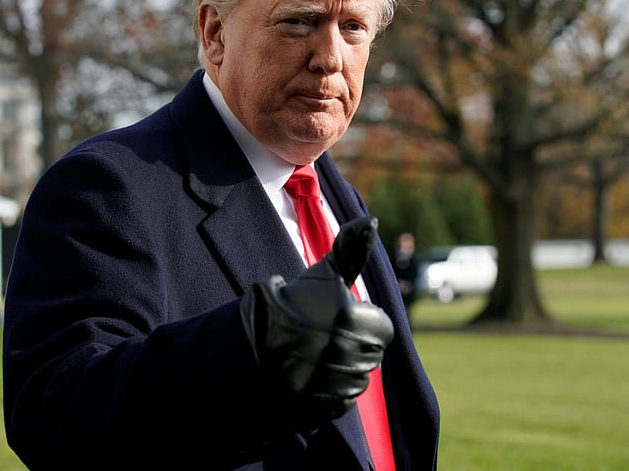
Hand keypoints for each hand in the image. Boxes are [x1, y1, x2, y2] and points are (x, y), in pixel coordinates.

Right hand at [240, 216, 393, 423]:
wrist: (245, 342)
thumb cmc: (289, 302)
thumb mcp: (322, 272)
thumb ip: (351, 248)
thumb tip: (371, 221)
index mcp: (353, 320)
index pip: (383, 328)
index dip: (362, 320)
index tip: (336, 315)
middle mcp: (348, 354)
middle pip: (372, 354)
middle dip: (354, 345)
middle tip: (322, 334)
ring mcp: (334, 383)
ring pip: (359, 379)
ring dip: (343, 369)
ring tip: (313, 354)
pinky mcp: (321, 407)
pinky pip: (343, 402)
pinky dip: (329, 392)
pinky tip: (308, 376)